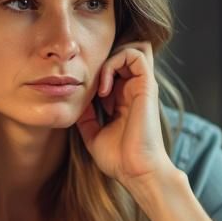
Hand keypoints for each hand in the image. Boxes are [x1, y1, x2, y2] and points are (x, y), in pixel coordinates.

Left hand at [76, 42, 174, 187]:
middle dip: (102, 61)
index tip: (83, 96)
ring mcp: (142, 86)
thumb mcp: (93, 133)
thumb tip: (74, 100)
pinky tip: (104, 90)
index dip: (95, 72)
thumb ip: (86, 115)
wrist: (136, 172)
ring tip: (99, 88)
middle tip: (90, 86)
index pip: (113, 67)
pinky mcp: (147, 86)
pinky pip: (134, 55)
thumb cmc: (118, 158)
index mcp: (124, 98)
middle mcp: (134, 88)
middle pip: (122, 52)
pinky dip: (114, 65)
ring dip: (108, 61)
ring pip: (130, 48)